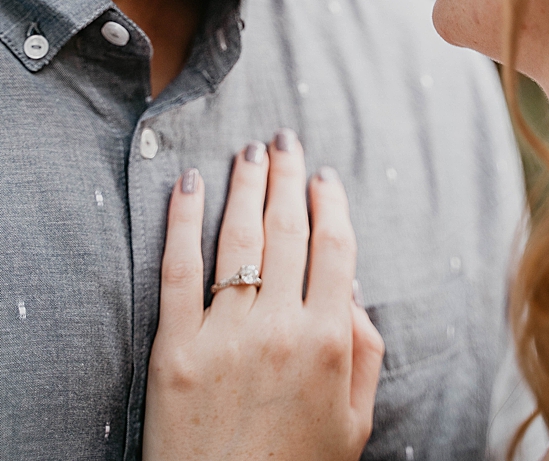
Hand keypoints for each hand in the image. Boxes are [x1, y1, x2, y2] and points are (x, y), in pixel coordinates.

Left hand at [144, 130, 384, 460]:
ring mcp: (224, 336)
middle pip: (288, 232)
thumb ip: (364, 351)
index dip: (331, 205)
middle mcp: (280, 329)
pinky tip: (188, 187)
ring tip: (248, 151)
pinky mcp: (173, 351)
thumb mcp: (355, 420)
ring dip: (245, 186)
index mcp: (329, 342)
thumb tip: (352, 291)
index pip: (336, 249)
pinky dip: (181, 223)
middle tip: (284, 141)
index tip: (325, 177)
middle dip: (287, 178)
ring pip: (240, 241)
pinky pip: (177, 273)